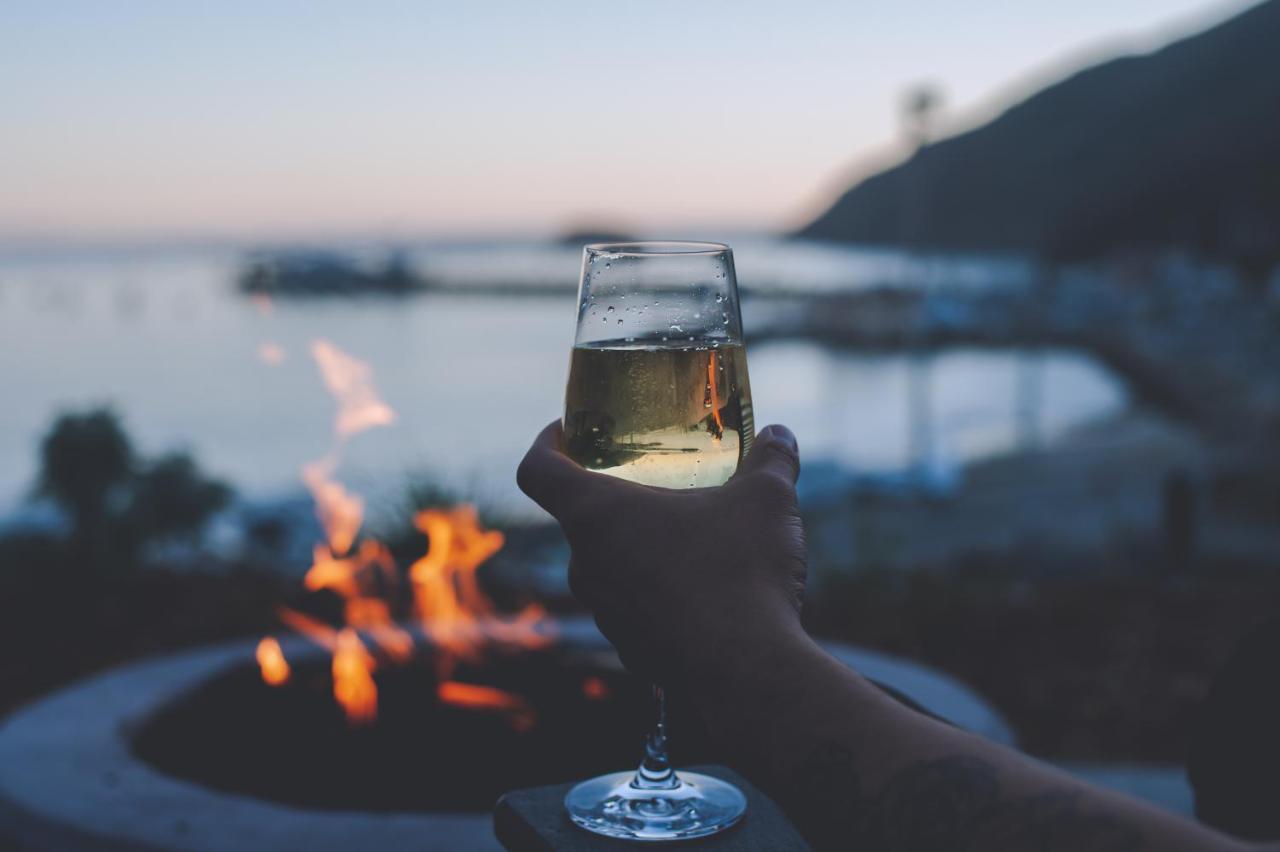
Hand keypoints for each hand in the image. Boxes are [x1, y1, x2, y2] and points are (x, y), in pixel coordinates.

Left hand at [517, 421, 807, 682]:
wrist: (747, 671)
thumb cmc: (741, 571)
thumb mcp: (766, 500)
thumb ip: (771, 459)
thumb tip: (779, 434)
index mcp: (597, 514)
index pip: (537, 470)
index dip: (545, 443)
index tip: (567, 432)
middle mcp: (586, 564)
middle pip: (579, 518)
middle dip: (614, 496)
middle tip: (652, 481)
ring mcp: (605, 612)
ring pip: (608, 565)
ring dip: (639, 547)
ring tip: (689, 536)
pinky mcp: (630, 648)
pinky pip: (635, 607)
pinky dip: (659, 591)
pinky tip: (706, 589)